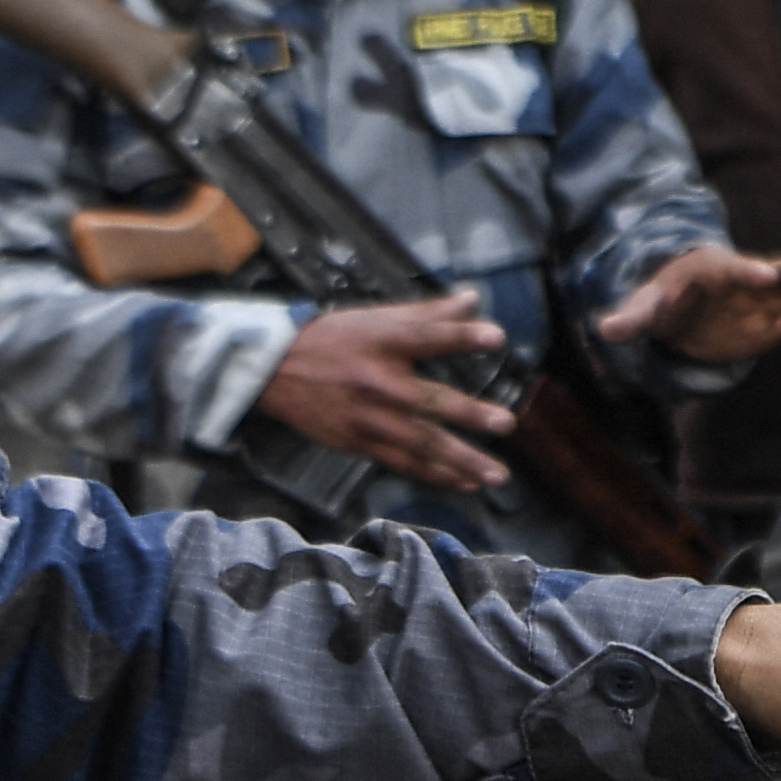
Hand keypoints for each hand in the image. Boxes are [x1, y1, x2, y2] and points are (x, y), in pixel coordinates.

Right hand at [250, 295, 517, 491]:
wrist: (276, 370)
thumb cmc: (331, 340)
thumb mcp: (377, 318)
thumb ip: (429, 312)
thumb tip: (473, 299)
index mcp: (383, 341)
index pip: (428, 335)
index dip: (462, 335)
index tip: (496, 338)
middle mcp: (378, 380)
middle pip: (428, 399)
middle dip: (469, 413)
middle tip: (504, 423)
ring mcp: (369, 416)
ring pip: (421, 442)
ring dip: (462, 460)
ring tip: (496, 474)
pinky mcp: (360, 441)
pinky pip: (404, 462)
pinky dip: (436, 474)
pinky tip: (464, 481)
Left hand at [601, 240, 780, 366]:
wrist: (677, 308)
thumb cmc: (662, 301)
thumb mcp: (644, 307)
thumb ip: (631, 317)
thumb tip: (606, 329)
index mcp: (710, 271)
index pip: (731, 270)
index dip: (746, 272)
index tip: (764, 275)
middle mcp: (739, 283)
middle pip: (769, 274)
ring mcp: (755, 302)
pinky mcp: (764, 324)